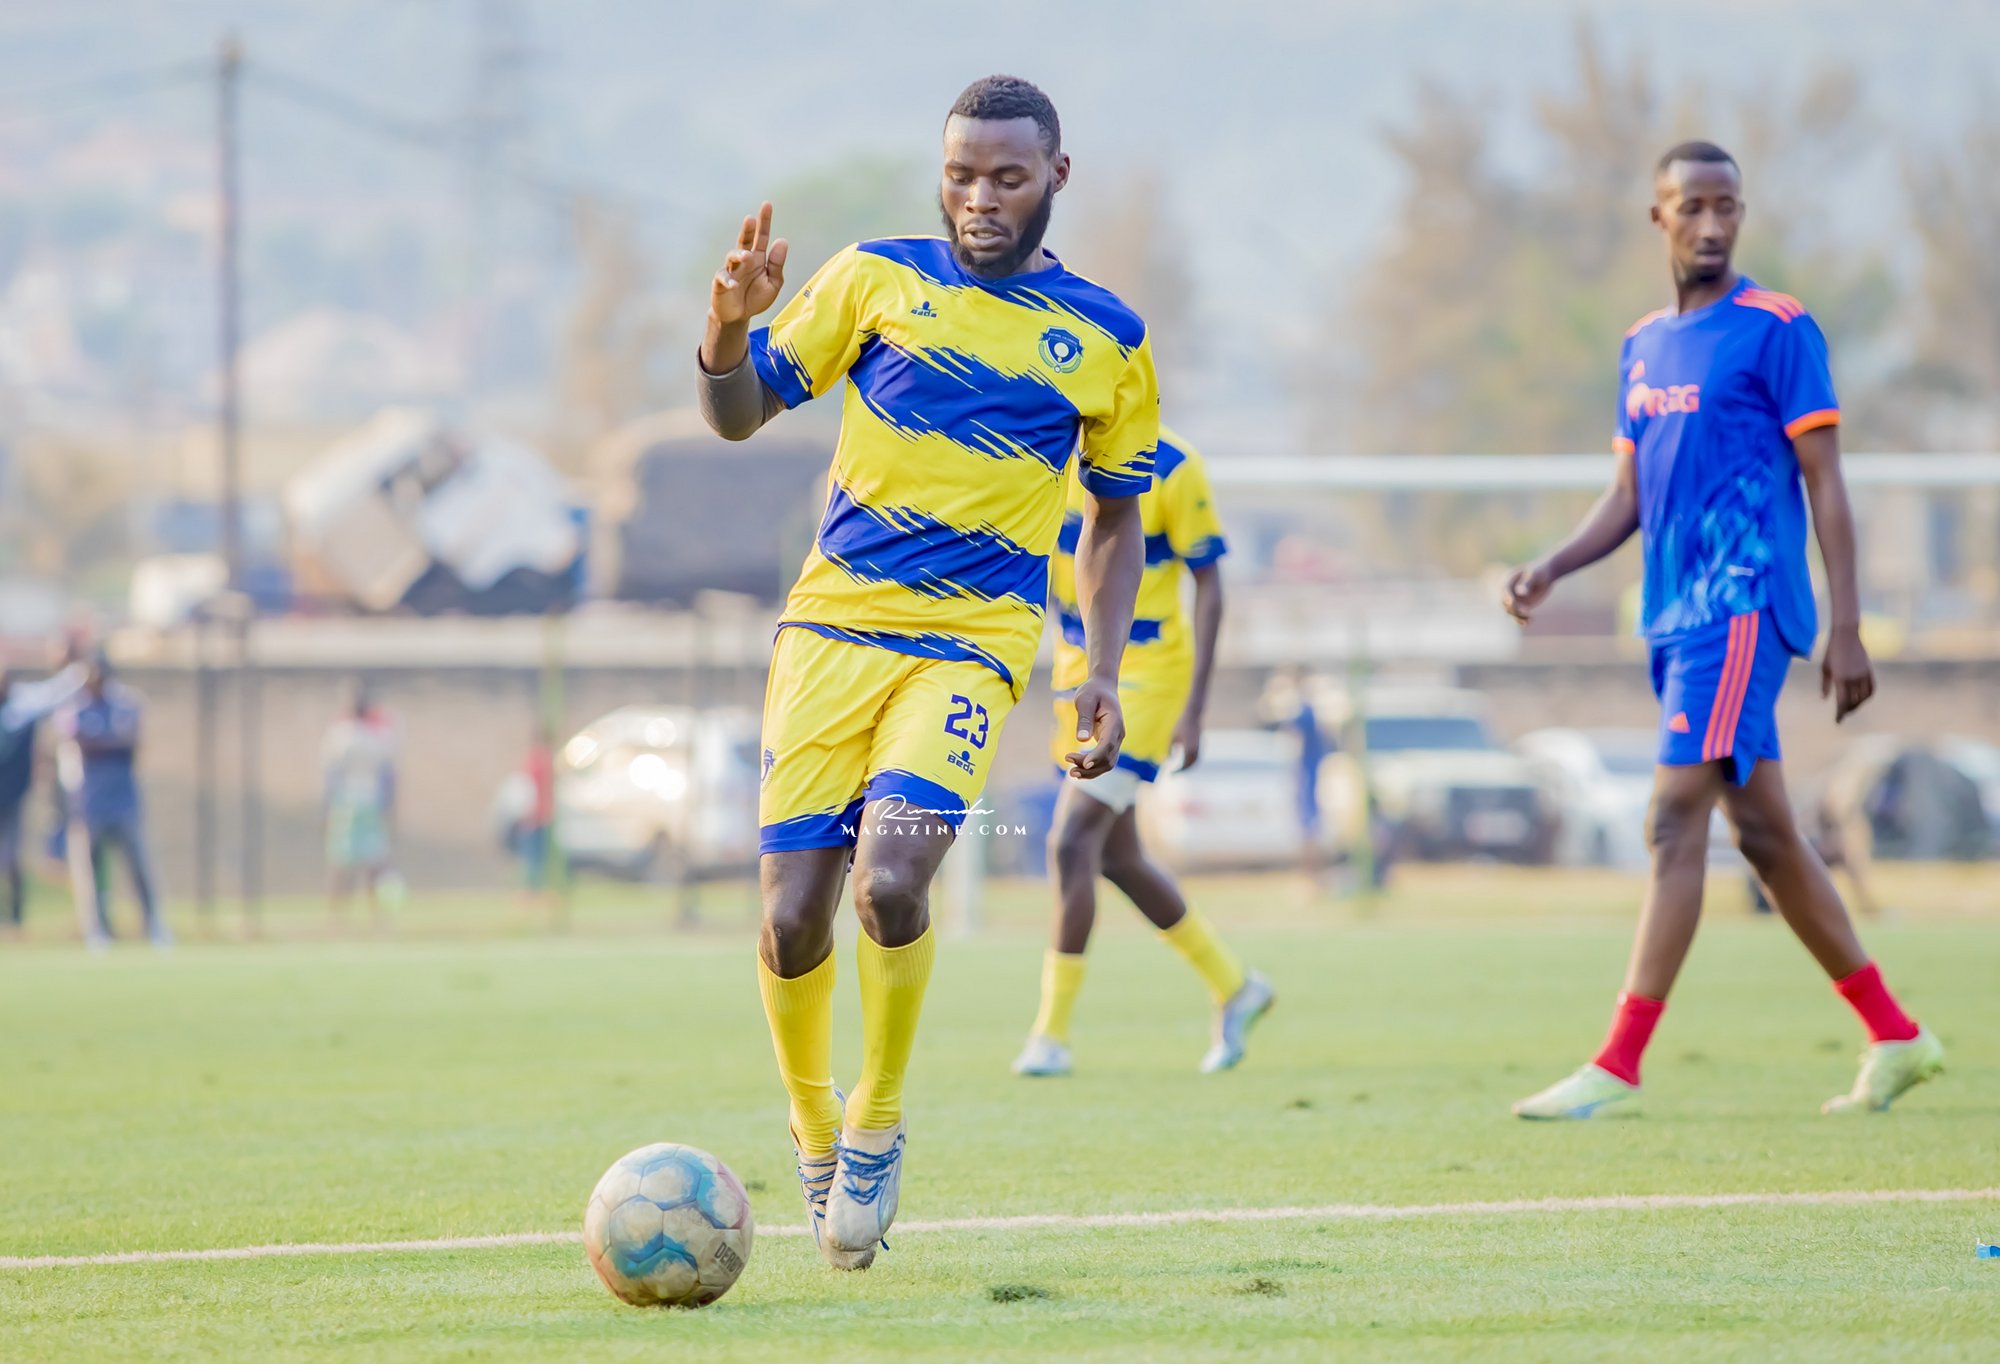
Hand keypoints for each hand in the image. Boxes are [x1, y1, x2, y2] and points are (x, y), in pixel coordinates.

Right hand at [709, 202, 788, 325]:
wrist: (738, 316)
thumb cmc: (755, 298)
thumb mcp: (773, 284)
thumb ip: (777, 264)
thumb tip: (782, 241)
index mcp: (758, 258)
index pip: (762, 237)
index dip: (764, 222)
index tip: (767, 205)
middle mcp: (743, 261)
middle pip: (744, 241)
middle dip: (747, 229)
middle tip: (751, 219)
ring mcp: (731, 270)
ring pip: (732, 257)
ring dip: (739, 255)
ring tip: (747, 257)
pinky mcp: (720, 283)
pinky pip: (722, 278)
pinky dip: (728, 280)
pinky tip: (734, 284)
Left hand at [1064, 677, 1124, 778]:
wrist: (1102, 688)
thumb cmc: (1093, 692)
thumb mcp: (1085, 701)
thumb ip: (1084, 719)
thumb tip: (1081, 740)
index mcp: (1114, 722)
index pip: (1108, 744)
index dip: (1097, 756)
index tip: (1084, 765)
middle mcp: (1118, 734)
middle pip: (1108, 758)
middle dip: (1090, 767)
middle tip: (1069, 769)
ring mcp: (1115, 741)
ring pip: (1107, 763)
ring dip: (1091, 771)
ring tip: (1071, 772)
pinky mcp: (1109, 744)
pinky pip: (1103, 761)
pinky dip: (1092, 768)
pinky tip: (1078, 770)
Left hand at [1171, 708, 1203, 771]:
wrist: (1193, 715)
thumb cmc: (1180, 725)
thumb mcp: (1172, 737)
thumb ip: (1170, 749)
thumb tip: (1166, 759)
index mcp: (1189, 748)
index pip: (1185, 765)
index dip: (1178, 771)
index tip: (1171, 774)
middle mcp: (1196, 749)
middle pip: (1192, 765)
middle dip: (1184, 771)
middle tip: (1175, 773)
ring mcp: (1199, 746)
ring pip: (1196, 761)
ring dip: (1189, 766)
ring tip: (1180, 768)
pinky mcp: (1200, 743)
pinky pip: (1197, 756)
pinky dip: (1191, 760)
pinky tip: (1184, 760)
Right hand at [1501, 560, 1556, 623]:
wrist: (1547, 574)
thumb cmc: (1540, 571)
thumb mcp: (1534, 575)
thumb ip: (1527, 583)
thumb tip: (1520, 593)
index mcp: (1508, 580)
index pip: (1505, 590)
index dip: (1507, 596)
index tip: (1512, 602)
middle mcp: (1509, 591)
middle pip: (1506, 603)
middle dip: (1513, 608)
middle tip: (1524, 611)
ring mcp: (1515, 599)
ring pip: (1511, 611)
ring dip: (1517, 616)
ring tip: (1527, 619)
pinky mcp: (1522, 605)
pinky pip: (1519, 615)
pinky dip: (1522, 620)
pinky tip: (1528, 622)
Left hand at [1821, 625, 1874, 721]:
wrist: (1846, 635)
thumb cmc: (1831, 651)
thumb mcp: (1825, 668)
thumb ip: (1825, 685)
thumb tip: (1825, 698)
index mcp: (1841, 678)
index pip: (1842, 702)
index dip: (1840, 713)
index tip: (1838, 720)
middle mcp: (1854, 678)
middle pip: (1854, 702)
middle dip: (1848, 710)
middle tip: (1843, 714)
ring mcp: (1863, 674)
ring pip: (1864, 697)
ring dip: (1858, 705)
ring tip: (1851, 707)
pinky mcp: (1869, 670)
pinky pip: (1871, 688)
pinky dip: (1867, 696)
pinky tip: (1862, 699)